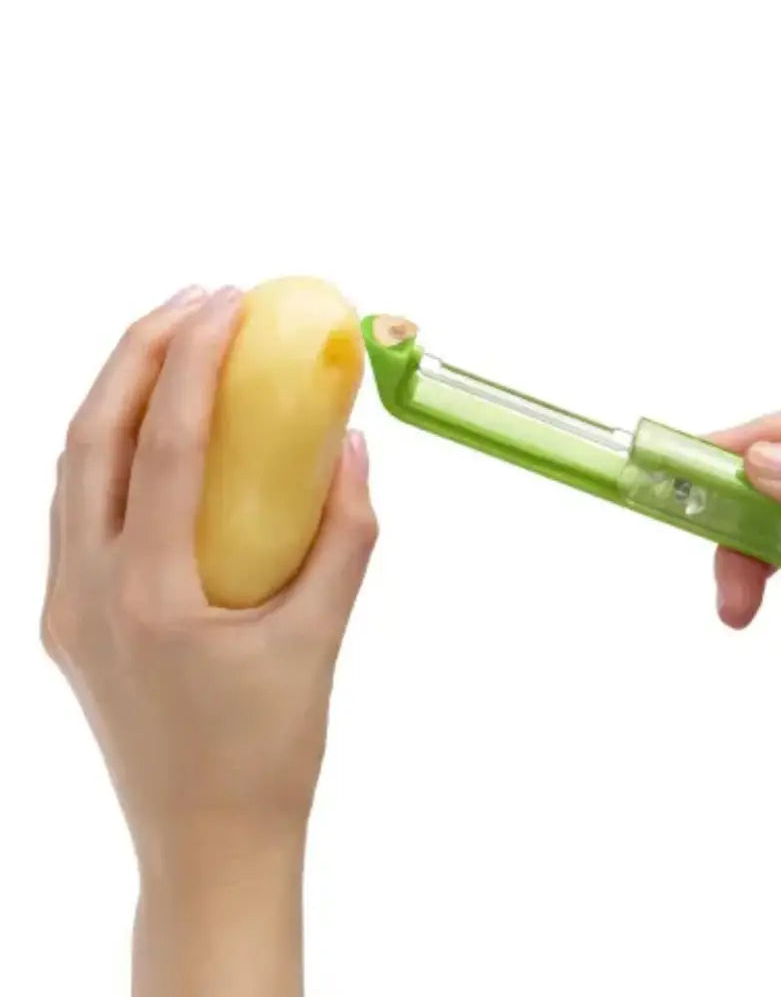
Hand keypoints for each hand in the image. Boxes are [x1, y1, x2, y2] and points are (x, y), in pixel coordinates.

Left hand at [40, 285, 377, 995]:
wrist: (204, 843)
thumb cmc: (268, 754)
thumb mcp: (320, 638)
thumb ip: (345, 537)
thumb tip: (351, 448)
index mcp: (148, 597)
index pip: (166, 445)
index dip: (198, 361)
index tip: (233, 304)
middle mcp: (85, 592)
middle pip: (92, 436)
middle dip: (143, 351)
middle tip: (202, 302)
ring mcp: (65, 606)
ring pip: (73, 468)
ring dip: (121, 394)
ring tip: (179, 348)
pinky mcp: (72, 620)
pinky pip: (79, 508)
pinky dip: (113, 450)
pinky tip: (160, 434)